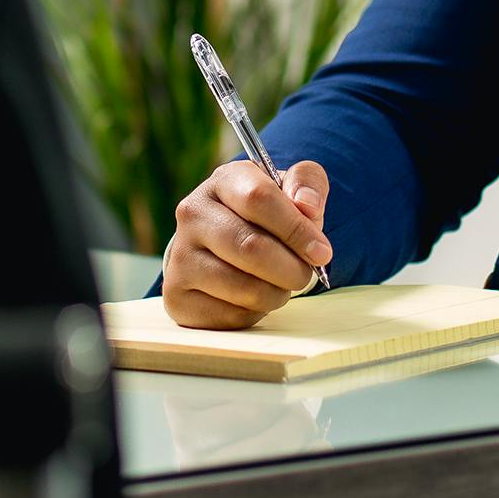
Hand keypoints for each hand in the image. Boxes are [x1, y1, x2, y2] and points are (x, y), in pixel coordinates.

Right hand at [160, 160, 332, 329]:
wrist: (219, 247)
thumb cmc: (264, 217)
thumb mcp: (289, 189)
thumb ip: (307, 184)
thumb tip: (307, 208)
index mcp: (222, 182)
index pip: (259, 199)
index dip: (296, 229)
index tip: (322, 251)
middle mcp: (192, 214)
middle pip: (250, 246)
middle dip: (291, 268)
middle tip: (305, 275)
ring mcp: (179, 256)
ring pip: (243, 286)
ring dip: (276, 293)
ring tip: (280, 284)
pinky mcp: (177, 295)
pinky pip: (230, 315)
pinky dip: (255, 312)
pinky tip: (254, 297)